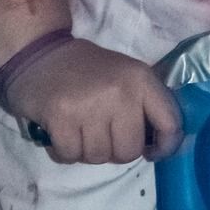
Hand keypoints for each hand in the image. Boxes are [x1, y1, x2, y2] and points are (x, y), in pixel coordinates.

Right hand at [5, 38, 183, 164]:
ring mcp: (90, 105)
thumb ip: (144, 105)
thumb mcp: (125, 76)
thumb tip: (158, 145)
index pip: (171, 124)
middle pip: (130, 151)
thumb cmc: (86, 70)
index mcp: (141, 79)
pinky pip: (71, 156)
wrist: (39, 52)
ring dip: (86, 151)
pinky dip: (64, 151)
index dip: (165, 147)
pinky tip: (60, 132)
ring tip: (78, 129)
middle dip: (114, 151)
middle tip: (100, 133)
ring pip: (99, 157)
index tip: (151, 151)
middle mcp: (120, 92)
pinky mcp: (61, 117)